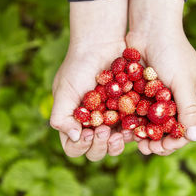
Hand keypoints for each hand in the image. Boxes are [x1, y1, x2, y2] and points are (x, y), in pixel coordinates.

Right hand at [50, 0, 132, 160]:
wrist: (101, 45)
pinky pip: (131, 129)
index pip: (74, 148)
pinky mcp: (127, 112)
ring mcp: (111, 120)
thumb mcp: (65, 90)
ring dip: (117, 144)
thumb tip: (74, 137)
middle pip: (96, 151)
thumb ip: (62, 115)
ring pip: (114, 144)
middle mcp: (92, 126)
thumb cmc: (78, 66)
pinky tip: (134, 126)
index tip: (89, 133)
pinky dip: (132, 131)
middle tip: (106, 131)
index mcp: (74, 123)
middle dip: (101, 146)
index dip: (81, 146)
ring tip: (121, 133)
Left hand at [127, 0, 195, 155]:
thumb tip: (195, 138)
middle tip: (146, 149)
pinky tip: (128, 129)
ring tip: (137, 143)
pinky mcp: (145, 91)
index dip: (175, 140)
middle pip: (170, 128)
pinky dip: (136, 121)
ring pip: (154, 123)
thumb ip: (188, 108)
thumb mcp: (182, 80)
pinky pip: (142, 111)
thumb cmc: (172, 50)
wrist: (150, 26)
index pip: (188, 126)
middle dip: (159, 140)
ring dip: (146, 134)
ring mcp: (161, 95)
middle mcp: (179, 99)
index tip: (161, 147)